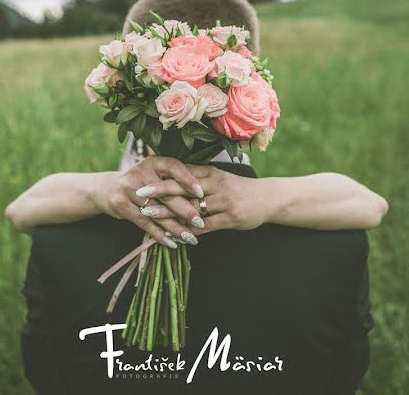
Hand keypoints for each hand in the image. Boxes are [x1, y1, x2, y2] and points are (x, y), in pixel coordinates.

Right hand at [91, 156, 206, 246]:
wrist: (108, 189)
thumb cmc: (142, 182)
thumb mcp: (155, 174)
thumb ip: (175, 179)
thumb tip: (205, 192)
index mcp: (154, 161)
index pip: (174, 167)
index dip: (188, 179)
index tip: (201, 193)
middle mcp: (141, 172)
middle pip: (167, 193)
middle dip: (185, 210)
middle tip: (201, 222)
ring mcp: (129, 188)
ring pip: (157, 212)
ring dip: (175, 228)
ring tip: (190, 238)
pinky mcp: (122, 205)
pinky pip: (144, 223)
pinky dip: (159, 235)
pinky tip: (172, 243)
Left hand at [133, 165, 270, 235]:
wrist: (269, 198)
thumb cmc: (239, 189)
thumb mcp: (219, 178)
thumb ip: (198, 178)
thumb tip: (173, 177)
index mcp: (211, 173)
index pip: (182, 173)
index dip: (161, 177)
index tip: (142, 179)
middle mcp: (216, 184)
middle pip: (183, 187)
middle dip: (160, 191)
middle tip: (139, 195)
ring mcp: (224, 201)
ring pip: (192, 207)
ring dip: (169, 213)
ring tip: (150, 217)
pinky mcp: (231, 218)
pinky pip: (206, 226)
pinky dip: (189, 231)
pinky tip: (175, 235)